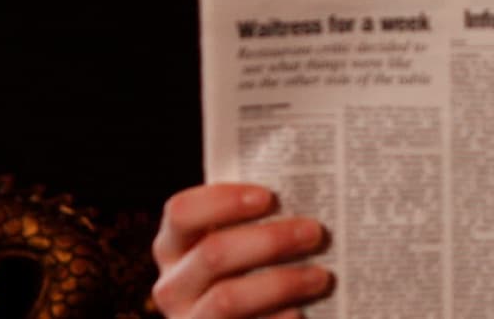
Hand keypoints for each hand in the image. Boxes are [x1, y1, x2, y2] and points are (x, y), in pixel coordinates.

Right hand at [150, 183, 331, 317]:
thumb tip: (301, 187)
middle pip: (213, 253)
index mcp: (173, 246)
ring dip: (281, 283)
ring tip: (321, 276)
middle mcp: (172, 285)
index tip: (269, 197)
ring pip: (227, 298)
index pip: (182, 212)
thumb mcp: (240, 244)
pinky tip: (301, 313)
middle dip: (269, 240)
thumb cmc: (249, 271)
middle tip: (314, 232)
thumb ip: (256, 219)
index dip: (223, 200)